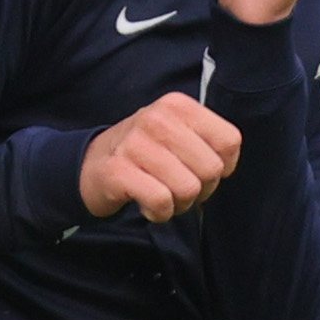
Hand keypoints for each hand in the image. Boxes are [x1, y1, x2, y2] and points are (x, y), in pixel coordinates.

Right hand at [80, 93, 242, 221]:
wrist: (90, 164)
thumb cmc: (145, 152)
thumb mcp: (177, 131)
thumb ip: (207, 141)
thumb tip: (226, 168)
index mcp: (177, 105)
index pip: (229, 141)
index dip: (224, 165)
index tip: (201, 170)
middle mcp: (156, 119)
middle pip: (211, 169)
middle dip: (201, 190)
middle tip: (180, 188)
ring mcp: (135, 144)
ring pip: (188, 188)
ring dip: (179, 204)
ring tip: (164, 196)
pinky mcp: (118, 171)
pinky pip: (161, 202)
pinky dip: (160, 213)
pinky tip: (148, 205)